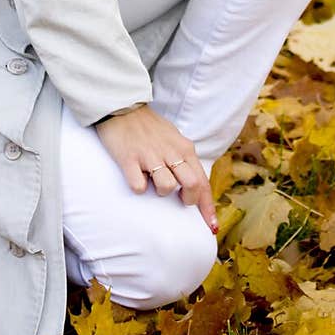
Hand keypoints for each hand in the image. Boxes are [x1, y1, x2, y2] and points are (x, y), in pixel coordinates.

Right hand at [94, 105, 217, 232]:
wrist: (123, 107)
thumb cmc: (149, 126)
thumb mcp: (174, 139)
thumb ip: (185, 159)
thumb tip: (195, 186)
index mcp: (184, 148)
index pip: (202, 181)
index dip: (207, 207)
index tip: (211, 227)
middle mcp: (171, 152)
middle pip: (191, 186)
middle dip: (187, 200)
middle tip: (177, 198)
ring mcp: (150, 156)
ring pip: (167, 187)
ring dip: (161, 191)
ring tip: (152, 180)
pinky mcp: (129, 159)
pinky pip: (139, 186)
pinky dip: (138, 187)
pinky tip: (135, 176)